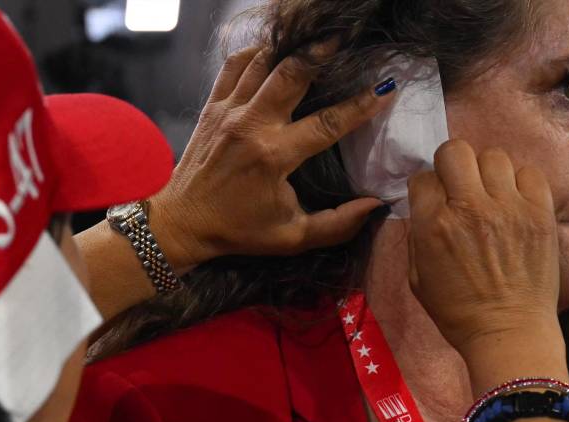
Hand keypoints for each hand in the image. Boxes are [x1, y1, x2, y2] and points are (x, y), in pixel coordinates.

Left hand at [148, 47, 395, 269]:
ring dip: (291, 48)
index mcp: (274, 157)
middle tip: (344, 37)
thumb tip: (375, 205)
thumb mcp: (292, 238)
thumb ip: (338, 225)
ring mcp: (228, 111)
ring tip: (315, 40)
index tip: (386, 90)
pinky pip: (235, 65)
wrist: (182, 222)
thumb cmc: (239, 231)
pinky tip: (275, 52)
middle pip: (292, 73)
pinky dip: (256, 53)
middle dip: (321, 51)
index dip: (361, 106)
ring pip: (264, 62)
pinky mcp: (212, 107)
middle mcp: (251, 126)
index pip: (328, 123)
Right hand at [407, 140, 562, 364]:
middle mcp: (469, 208)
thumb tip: (425, 206)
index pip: (423, 177)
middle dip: (452, 166)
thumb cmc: (458, 312)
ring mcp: (509, 207)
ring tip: (491, 195)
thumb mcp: (417, 278)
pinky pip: (529, 172)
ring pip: (493, 156)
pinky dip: (519, 183)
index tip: (435, 202)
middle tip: (460, 188)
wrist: (509, 332)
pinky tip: (515, 203)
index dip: (427, 189)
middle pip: (455, 151)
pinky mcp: (540, 212)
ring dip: (487, 173)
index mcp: (434, 226)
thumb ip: (418, 236)